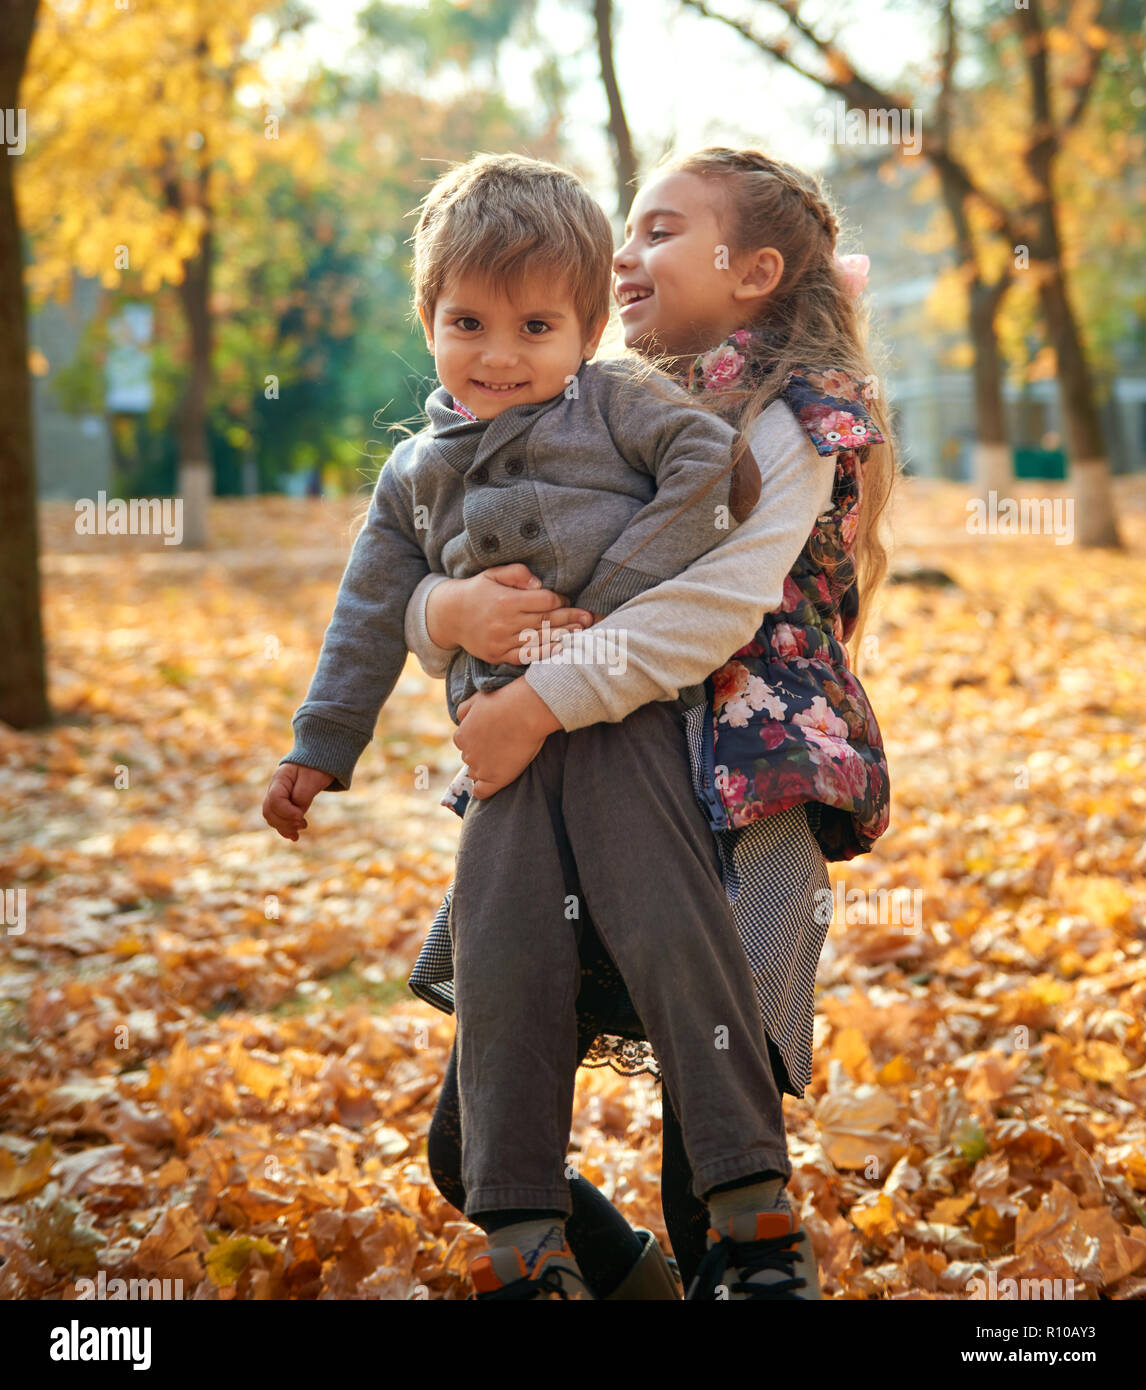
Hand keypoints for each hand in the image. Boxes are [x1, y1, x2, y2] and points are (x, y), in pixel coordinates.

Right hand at [262, 762, 334, 840]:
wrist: (317, 760)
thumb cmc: (316, 767)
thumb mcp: (313, 778)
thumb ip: (303, 795)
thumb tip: (297, 814)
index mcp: (280, 779)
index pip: (275, 800)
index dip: (287, 812)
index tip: (302, 817)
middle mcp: (274, 789)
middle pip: (269, 811)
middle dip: (285, 822)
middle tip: (303, 824)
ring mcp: (277, 797)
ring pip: (272, 818)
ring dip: (284, 827)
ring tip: (300, 830)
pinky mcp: (283, 804)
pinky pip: (278, 819)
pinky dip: (285, 829)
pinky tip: (294, 837)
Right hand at [426, 564, 595, 664]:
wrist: (449, 616)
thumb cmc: (477, 590)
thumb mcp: (493, 573)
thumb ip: (517, 573)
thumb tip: (539, 583)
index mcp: (505, 599)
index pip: (543, 600)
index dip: (559, 599)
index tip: (566, 598)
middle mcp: (504, 622)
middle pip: (546, 620)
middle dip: (571, 618)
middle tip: (589, 618)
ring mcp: (501, 641)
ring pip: (539, 639)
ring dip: (563, 636)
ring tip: (582, 633)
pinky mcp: (498, 655)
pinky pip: (525, 656)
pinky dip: (544, 653)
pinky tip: (560, 650)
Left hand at [453, 680, 561, 798]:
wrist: (527, 711)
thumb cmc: (506, 701)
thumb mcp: (477, 698)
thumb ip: (464, 710)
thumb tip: (459, 720)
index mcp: (461, 736)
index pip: (464, 745)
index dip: (478, 742)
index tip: (491, 738)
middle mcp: (467, 754)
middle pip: (471, 759)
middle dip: (482, 755)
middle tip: (501, 747)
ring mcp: (481, 768)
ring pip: (477, 774)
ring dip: (487, 769)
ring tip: (505, 760)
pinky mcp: (496, 779)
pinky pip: (482, 792)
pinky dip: (484, 790)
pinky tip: (493, 784)